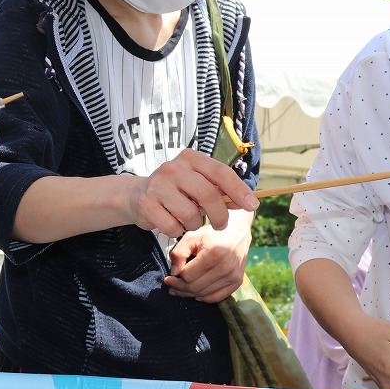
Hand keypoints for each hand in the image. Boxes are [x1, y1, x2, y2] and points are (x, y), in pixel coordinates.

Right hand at [128, 151, 257, 237]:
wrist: (137, 195)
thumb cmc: (176, 191)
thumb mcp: (199, 185)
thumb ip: (221, 192)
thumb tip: (248, 202)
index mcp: (190, 159)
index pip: (220, 172)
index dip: (238, 189)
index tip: (252, 205)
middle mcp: (173, 167)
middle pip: (208, 195)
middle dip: (219, 215)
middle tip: (221, 225)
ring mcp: (158, 184)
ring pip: (190, 214)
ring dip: (194, 224)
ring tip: (187, 219)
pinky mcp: (146, 203)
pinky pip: (173, 226)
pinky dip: (177, 230)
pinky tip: (171, 222)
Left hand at [164, 215, 250, 302]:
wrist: (238, 232)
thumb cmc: (212, 233)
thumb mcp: (192, 236)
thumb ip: (179, 253)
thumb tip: (174, 273)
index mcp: (213, 254)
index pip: (188, 276)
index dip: (175, 278)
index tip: (169, 276)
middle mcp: (225, 267)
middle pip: (195, 287)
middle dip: (179, 288)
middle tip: (171, 285)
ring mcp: (233, 276)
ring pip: (204, 294)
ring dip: (189, 294)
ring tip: (179, 290)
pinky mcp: (237, 282)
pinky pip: (216, 297)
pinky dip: (204, 297)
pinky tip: (195, 293)